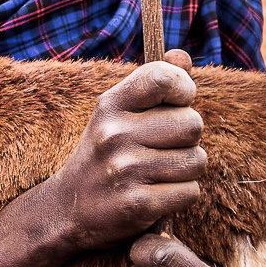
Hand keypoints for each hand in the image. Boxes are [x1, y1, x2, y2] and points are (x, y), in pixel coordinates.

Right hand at [46, 54, 203, 254]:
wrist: (68, 210)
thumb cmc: (105, 155)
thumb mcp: (116, 114)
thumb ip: (153, 84)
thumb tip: (182, 55)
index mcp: (110, 105)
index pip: (164, 77)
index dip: (183, 89)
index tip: (177, 103)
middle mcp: (114, 133)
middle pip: (193, 123)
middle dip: (188, 138)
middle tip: (164, 147)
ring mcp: (125, 169)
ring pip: (197, 160)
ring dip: (187, 170)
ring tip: (160, 172)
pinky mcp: (138, 205)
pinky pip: (191, 191)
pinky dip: (182, 195)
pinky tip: (157, 194)